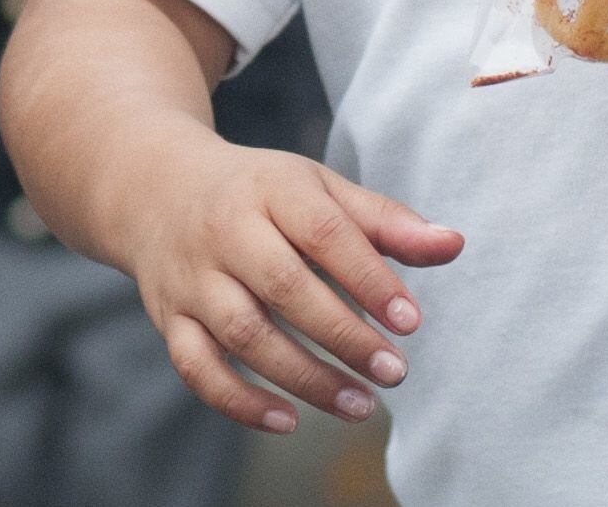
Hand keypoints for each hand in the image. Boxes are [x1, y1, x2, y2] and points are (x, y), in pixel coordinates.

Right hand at [103, 127, 462, 435]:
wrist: (154, 188)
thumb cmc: (258, 194)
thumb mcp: (317, 189)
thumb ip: (384, 221)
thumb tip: (453, 245)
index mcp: (270, 188)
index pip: (324, 232)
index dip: (370, 278)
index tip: (411, 321)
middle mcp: (224, 230)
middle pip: (284, 286)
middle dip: (344, 335)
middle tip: (394, 372)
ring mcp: (192, 277)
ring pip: (244, 333)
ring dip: (305, 378)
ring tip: (361, 405)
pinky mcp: (170, 317)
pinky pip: (196, 367)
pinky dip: (239, 401)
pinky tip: (288, 420)